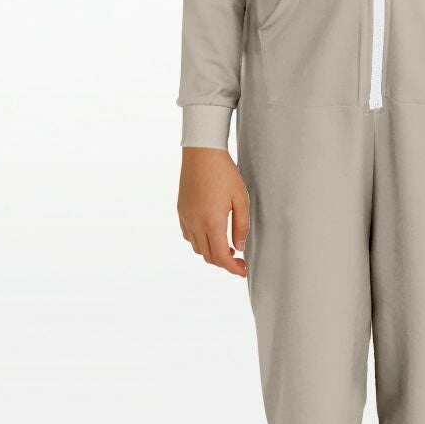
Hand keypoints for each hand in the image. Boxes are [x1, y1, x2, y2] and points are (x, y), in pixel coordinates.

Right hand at [177, 146, 249, 276]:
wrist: (202, 152)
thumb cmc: (225, 173)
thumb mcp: (241, 199)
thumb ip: (241, 226)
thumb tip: (239, 247)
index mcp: (212, 222)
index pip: (221, 257)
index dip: (233, 268)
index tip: (244, 271)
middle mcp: (195, 223)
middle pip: (208, 256)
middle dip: (224, 262)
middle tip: (239, 259)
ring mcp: (186, 217)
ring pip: (197, 248)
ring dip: (212, 252)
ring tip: (228, 246)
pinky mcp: (181, 211)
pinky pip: (189, 236)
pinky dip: (201, 241)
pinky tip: (212, 233)